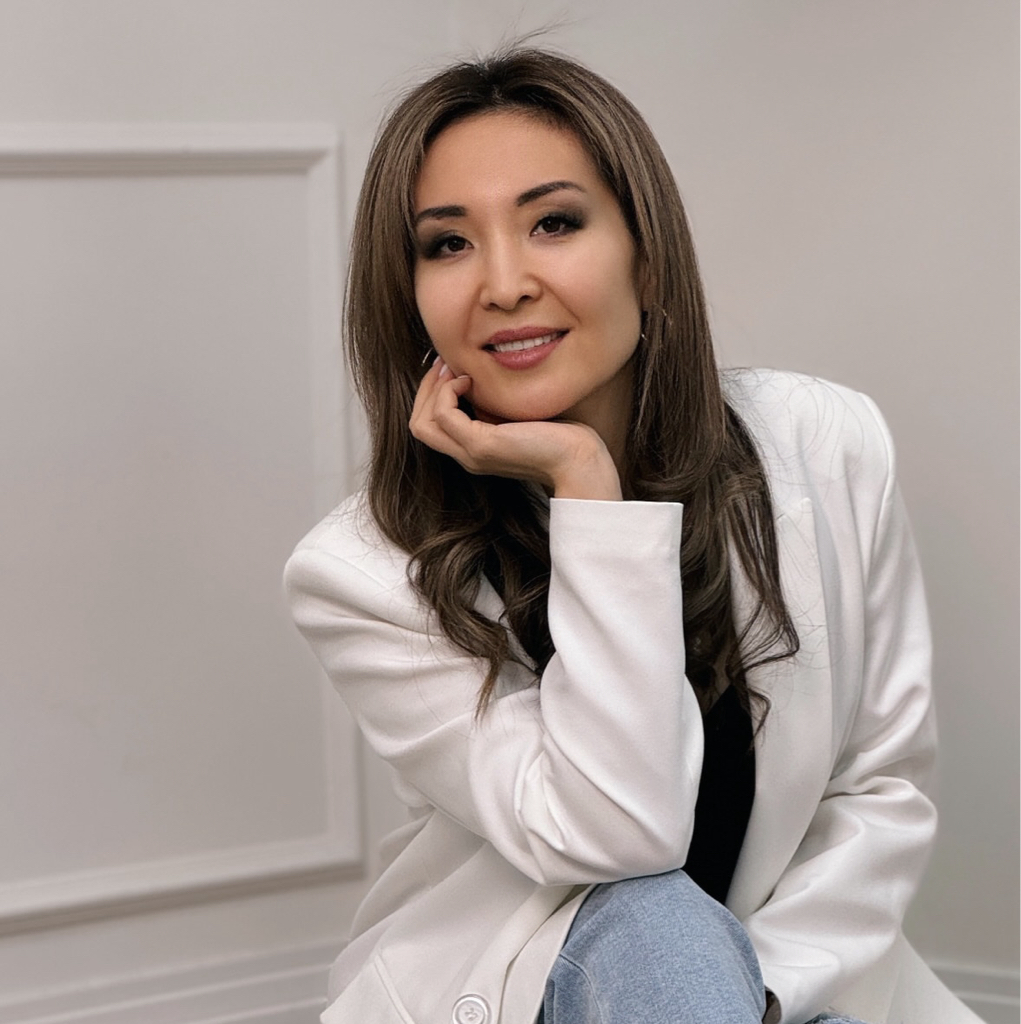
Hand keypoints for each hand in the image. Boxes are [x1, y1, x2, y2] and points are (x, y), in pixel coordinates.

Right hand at [409, 360, 621, 499]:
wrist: (578, 460)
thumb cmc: (559, 436)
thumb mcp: (516, 416)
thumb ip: (494, 405)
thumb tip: (478, 375)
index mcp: (474, 451)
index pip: (431, 426)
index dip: (432, 395)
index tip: (449, 368)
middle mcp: (467, 456)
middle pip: (419, 426)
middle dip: (425, 390)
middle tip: (443, 364)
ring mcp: (472, 453)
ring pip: (422, 424)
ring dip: (432, 390)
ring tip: (454, 370)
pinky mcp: (481, 445)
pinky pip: (443, 416)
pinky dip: (447, 393)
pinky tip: (468, 379)